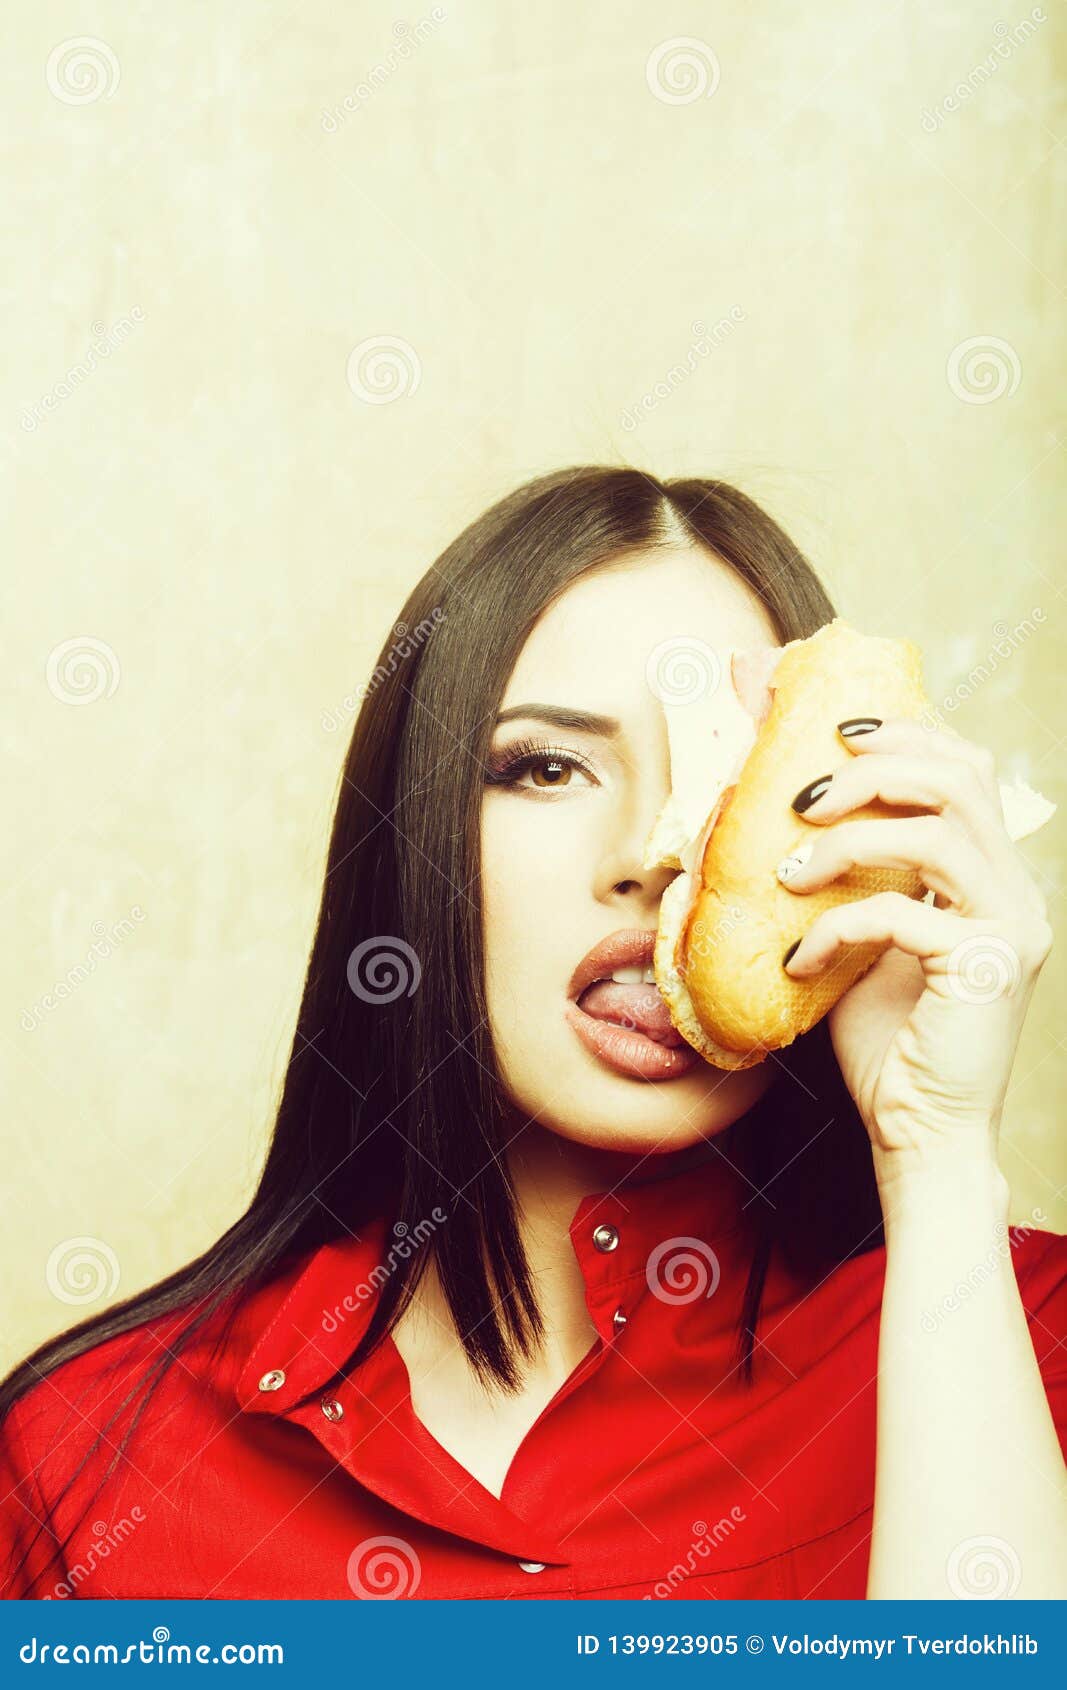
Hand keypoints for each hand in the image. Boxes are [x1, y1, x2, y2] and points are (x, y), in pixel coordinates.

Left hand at [777, 718, 1052, 1178]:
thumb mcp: (861, 940)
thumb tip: (777, 818)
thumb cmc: (887, 1042)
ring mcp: (1007, 928)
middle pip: (962, 778)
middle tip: (803, 796)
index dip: (907, 733)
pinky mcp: (981, 969)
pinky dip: (839, 925)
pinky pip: (902, 914)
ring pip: (939, 831)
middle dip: (875, 768)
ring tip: (791, 872)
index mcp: (991, 876)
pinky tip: (801, 959)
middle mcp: (1014, 893)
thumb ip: (849, 880)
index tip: (837, 732)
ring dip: (850, 838)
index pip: (968, 768)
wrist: (918, 1133)